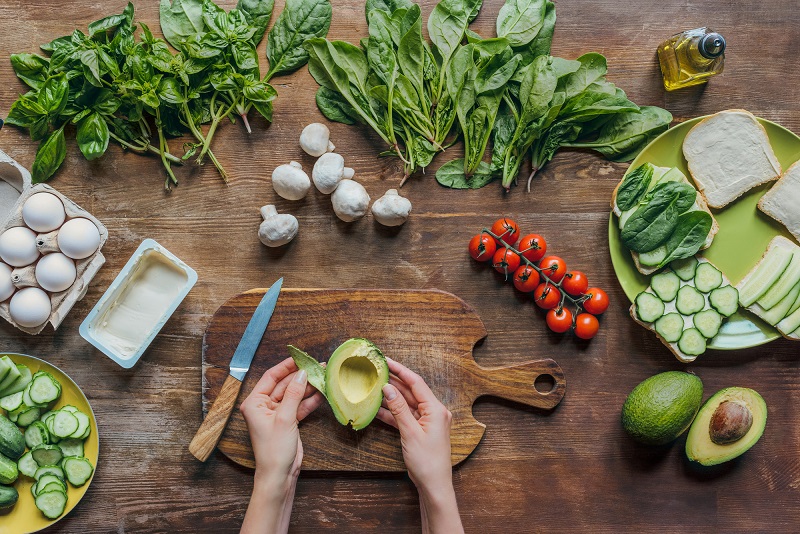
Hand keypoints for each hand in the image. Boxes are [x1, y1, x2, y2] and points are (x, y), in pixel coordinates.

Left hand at [239, 358, 324, 533]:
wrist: (279, 475)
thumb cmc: (274, 450)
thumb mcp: (285, 418)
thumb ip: (294, 394)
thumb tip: (302, 374)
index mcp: (254, 402)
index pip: (271, 377)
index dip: (286, 366)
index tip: (300, 357)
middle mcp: (264, 406)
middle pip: (285, 385)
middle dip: (301, 376)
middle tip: (317, 366)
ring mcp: (277, 414)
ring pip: (294, 395)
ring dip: (308, 387)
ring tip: (323, 376)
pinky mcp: (288, 421)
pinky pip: (299, 406)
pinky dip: (310, 400)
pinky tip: (322, 392)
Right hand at [376, 359, 463, 533]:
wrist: (434, 485)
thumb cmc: (427, 461)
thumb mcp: (409, 433)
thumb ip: (398, 409)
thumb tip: (388, 388)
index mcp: (436, 409)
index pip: (416, 382)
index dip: (400, 370)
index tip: (386, 360)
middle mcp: (434, 412)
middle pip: (411, 391)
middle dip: (394, 381)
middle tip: (376, 372)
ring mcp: (427, 421)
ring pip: (406, 404)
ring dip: (391, 397)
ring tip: (373, 387)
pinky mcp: (420, 430)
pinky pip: (405, 416)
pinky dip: (392, 413)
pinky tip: (377, 409)